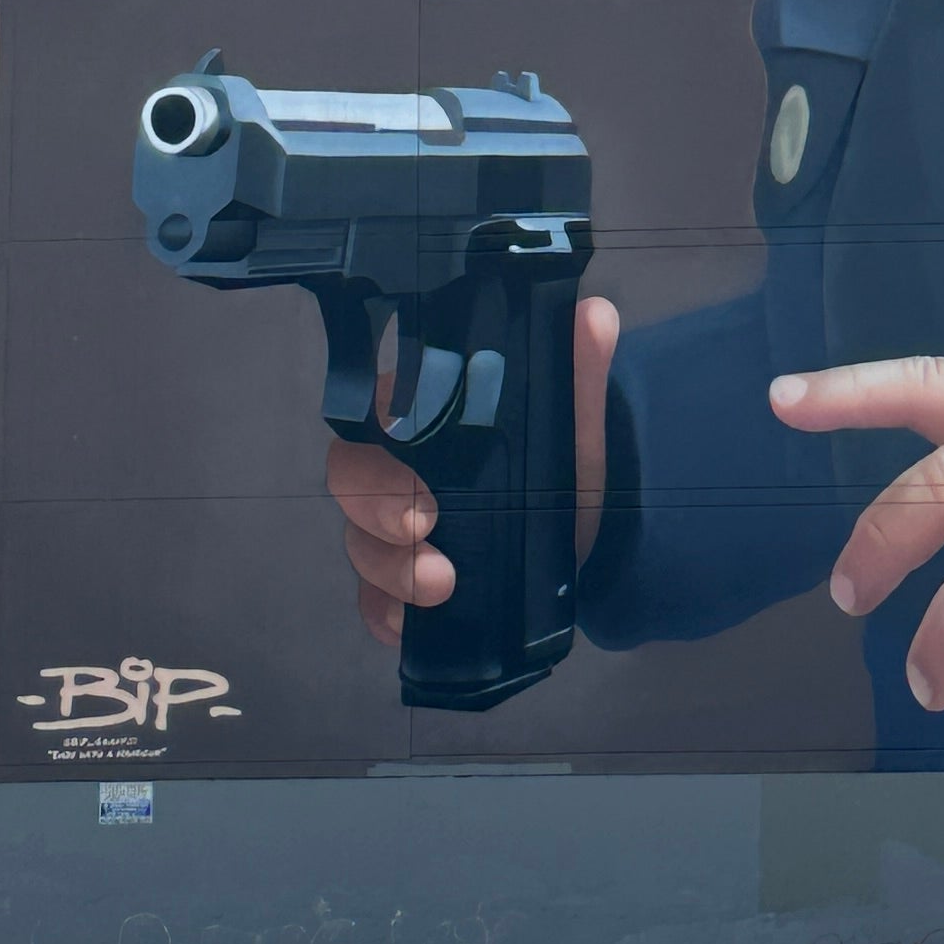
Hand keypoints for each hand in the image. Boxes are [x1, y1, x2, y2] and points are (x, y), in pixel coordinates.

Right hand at [326, 293, 620, 644]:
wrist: (589, 528)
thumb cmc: (563, 458)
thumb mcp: (574, 418)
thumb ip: (578, 367)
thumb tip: (593, 316)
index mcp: (420, 415)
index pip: (373, 413)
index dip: (380, 437)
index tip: (418, 467)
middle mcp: (392, 468)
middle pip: (350, 481)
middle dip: (377, 509)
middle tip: (424, 528)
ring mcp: (389, 529)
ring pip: (358, 544)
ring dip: (389, 569)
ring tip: (440, 586)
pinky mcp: (398, 582)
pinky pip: (371, 601)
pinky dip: (383, 615)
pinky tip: (406, 628)